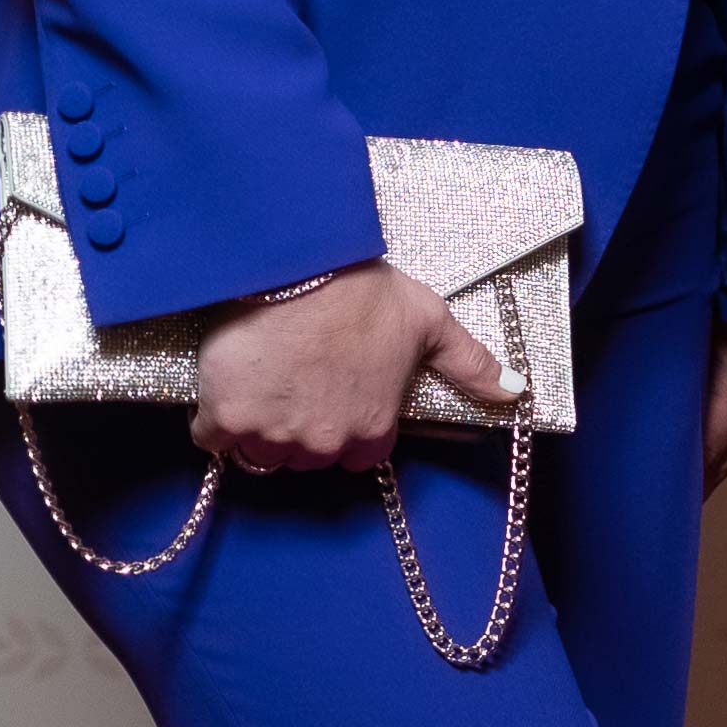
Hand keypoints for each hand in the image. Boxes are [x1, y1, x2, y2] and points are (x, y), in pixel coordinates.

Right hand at [193, 260, 518, 476]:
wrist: (298, 268)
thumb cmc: (366, 293)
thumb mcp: (431, 324)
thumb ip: (471, 365)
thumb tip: (515, 393)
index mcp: (374, 427)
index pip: (360, 457)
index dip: (347, 431)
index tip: (335, 401)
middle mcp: (324, 442)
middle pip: (307, 458)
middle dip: (302, 430)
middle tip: (297, 385)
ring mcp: (273, 434)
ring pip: (261, 454)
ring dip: (259, 429)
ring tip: (265, 385)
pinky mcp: (226, 418)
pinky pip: (212, 440)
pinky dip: (214, 422)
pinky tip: (226, 389)